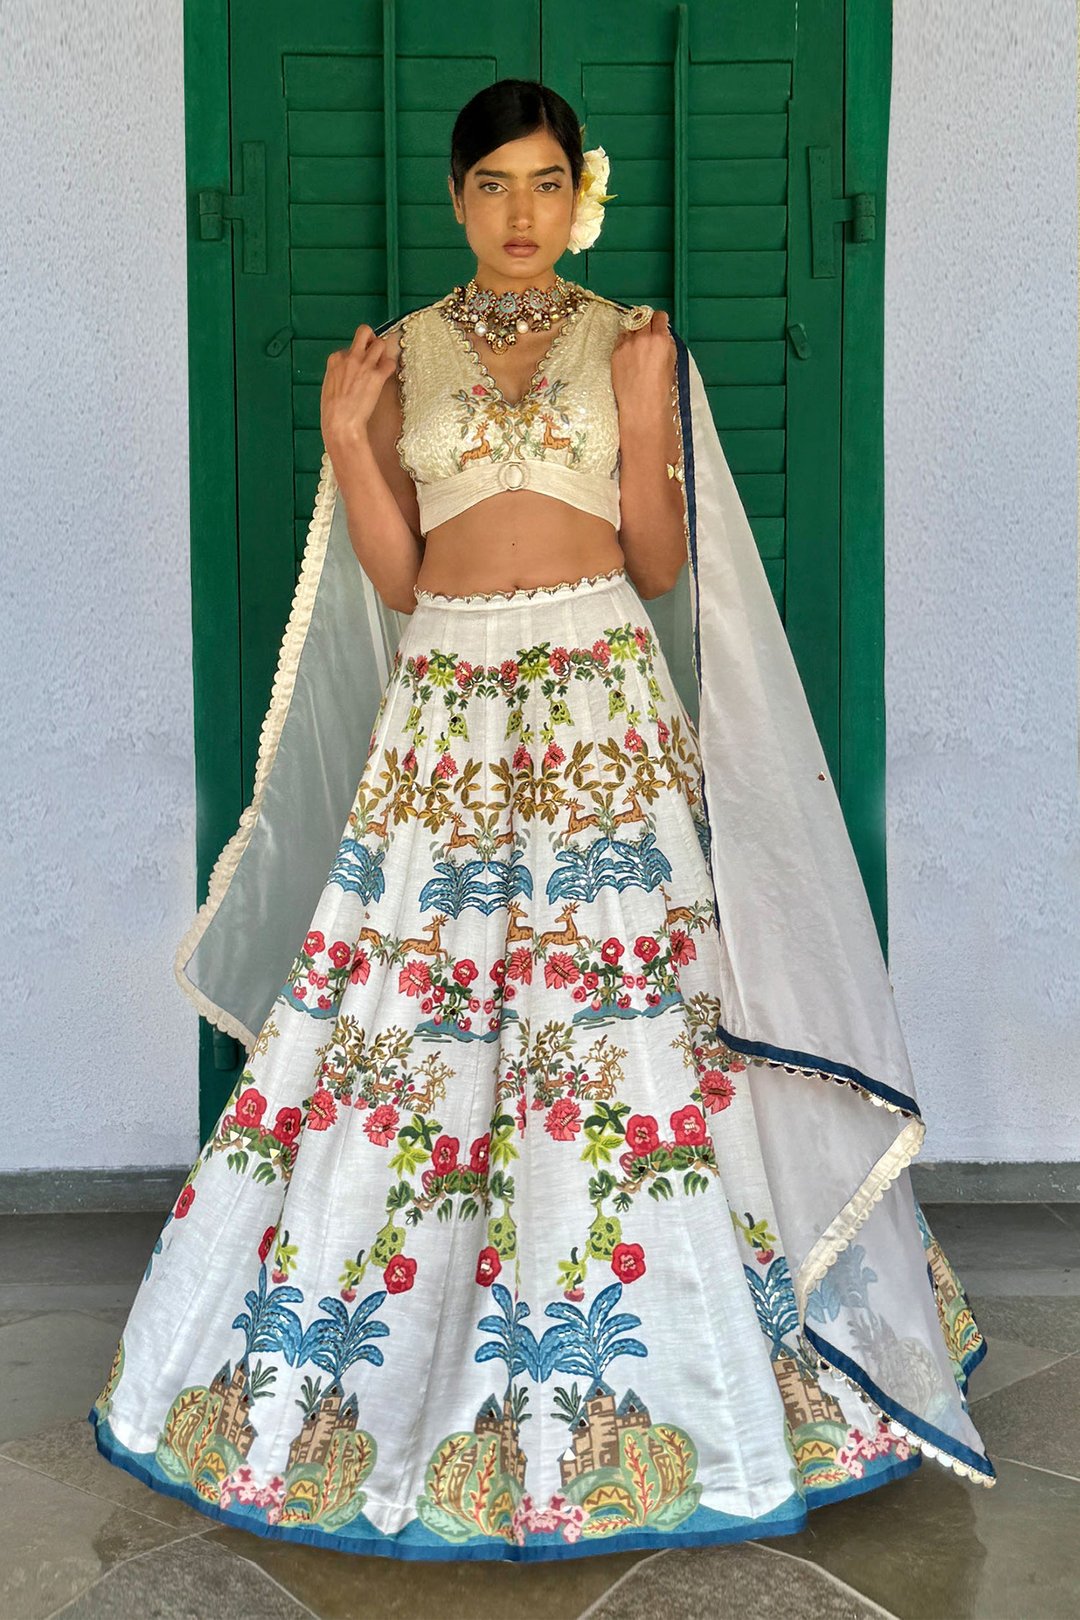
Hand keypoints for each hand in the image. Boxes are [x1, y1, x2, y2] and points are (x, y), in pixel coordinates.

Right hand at [320, 324, 396, 454]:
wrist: (340, 424)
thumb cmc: (332, 412)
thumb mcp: (328, 387)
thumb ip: (338, 375)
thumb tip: (345, 374)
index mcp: (335, 360)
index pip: (348, 347)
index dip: (355, 356)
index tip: (357, 366)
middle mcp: (350, 358)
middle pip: (364, 332)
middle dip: (371, 338)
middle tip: (373, 350)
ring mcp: (364, 365)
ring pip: (380, 343)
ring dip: (383, 352)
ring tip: (381, 364)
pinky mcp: (377, 376)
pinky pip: (390, 363)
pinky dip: (391, 367)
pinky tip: (386, 375)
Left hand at [610, 309, 675, 414]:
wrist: (642, 404)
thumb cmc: (660, 389)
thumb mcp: (672, 362)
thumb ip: (667, 344)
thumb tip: (662, 335)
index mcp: (660, 339)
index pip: (659, 316)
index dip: (659, 320)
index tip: (659, 322)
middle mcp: (643, 337)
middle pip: (643, 318)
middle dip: (646, 323)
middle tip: (647, 334)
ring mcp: (627, 344)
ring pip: (630, 327)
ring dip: (634, 332)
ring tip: (637, 346)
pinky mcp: (615, 352)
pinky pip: (620, 339)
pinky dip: (625, 342)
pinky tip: (629, 354)